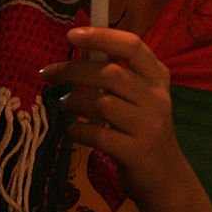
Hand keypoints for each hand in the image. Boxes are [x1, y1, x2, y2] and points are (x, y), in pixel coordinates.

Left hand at [39, 26, 184, 199]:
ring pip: (101, 103)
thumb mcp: (140, 97)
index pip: (132, 46)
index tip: (71, 35)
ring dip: (73, 102)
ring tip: (64, 105)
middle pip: (110, 73)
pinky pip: (96, 134)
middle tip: (47, 73)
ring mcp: (148, 125)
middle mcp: (157, 98)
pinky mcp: (135, 151)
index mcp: (158, 78)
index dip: (102, 36)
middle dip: (72, 70)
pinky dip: (77, 130)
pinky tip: (74, 131)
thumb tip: (81, 52)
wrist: (165, 176)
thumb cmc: (144, 130)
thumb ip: (119, 76)